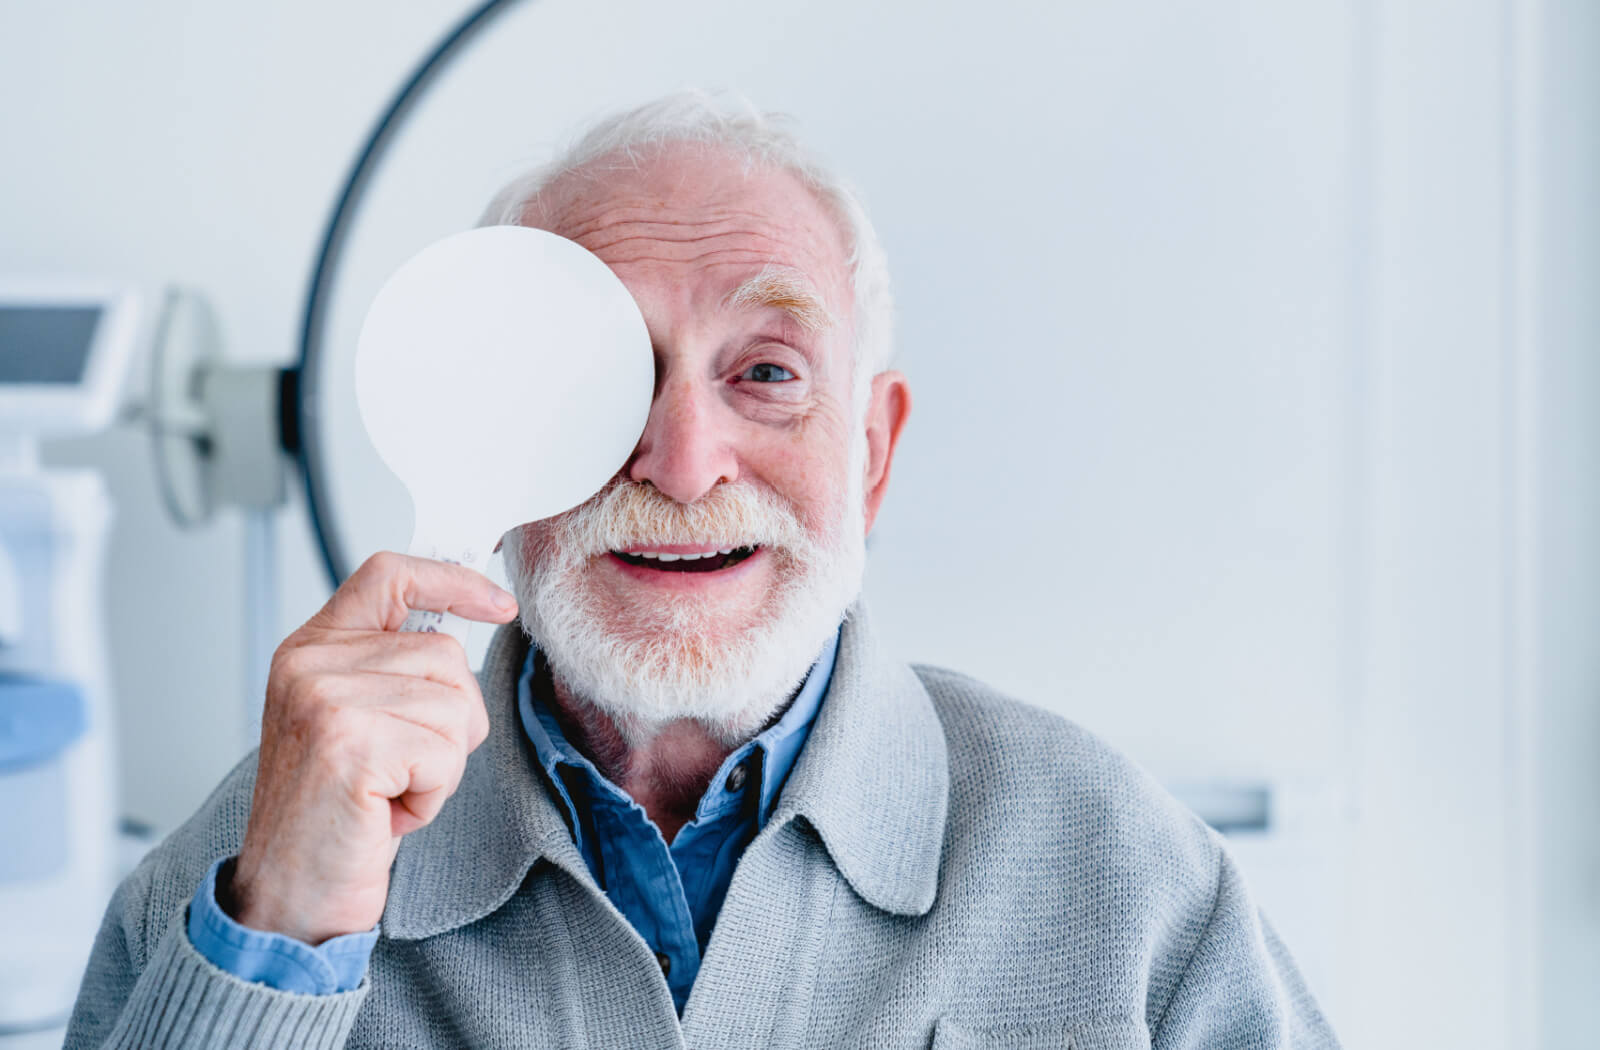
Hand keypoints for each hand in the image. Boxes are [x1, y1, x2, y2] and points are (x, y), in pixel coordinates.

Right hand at [224, 552, 518, 944]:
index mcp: (311, 649)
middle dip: (452, 720)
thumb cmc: (336, 813)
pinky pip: (445, 753)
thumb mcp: (359, 720)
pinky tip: (388, 813)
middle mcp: (310, 666)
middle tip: (404, 767)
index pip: (390, 575)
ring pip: (454, 704)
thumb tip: (470, 618)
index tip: (498, 605)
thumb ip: (395, 667)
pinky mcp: (349, 746)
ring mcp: (325, 702)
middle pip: (445, 654)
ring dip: (443, 763)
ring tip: (391, 791)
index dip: (453, 581)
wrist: (292, 895)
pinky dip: (433, 794)